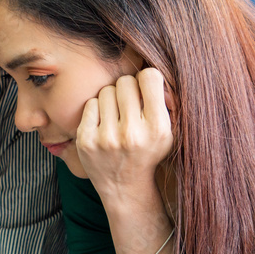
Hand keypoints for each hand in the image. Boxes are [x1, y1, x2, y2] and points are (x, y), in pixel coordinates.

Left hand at [76, 68, 172, 202]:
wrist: (124, 187)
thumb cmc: (148, 151)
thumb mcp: (168, 131)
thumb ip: (165, 100)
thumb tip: (152, 66)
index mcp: (158, 128)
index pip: (149, 77)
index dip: (147, 80)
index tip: (146, 90)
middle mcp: (131, 134)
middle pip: (125, 82)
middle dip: (128, 90)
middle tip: (130, 105)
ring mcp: (106, 138)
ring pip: (106, 90)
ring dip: (112, 99)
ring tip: (117, 116)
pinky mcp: (86, 140)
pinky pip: (90, 104)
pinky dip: (97, 110)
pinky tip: (104, 124)